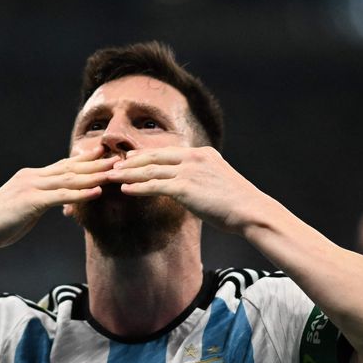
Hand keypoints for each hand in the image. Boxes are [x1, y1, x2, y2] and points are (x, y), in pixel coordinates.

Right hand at [0, 153, 117, 256]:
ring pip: (69, 179)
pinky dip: (81, 193)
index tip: (104, 154)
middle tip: (118, 157)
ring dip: (94, 175)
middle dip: (96, 163)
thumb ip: (42, 201)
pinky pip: (61, 196)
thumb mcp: (25, 209)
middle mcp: (32, 177)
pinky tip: (97, 191)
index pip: (63, 165)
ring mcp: (31, 187)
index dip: (85, 160)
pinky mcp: (31, 201)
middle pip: (70, 168)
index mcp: (31, 177)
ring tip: (115, 171)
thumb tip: (59, 204)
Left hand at [105, 146, 268, 234]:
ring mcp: (189, 171)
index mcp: (204, 154)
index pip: (168, 152)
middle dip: (131, 161)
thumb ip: (202, 179)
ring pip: (151, 170)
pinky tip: (125, 189)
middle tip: (113, 164)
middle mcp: (194, 157)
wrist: (251, 211)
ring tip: (111, 176)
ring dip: (128, 173)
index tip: (131, 159)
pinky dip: (137, 187)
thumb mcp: (220, 182)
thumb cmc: (238, 204)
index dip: (146, 155)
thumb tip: (189, 189)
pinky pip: (154, 185)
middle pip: (155, 156)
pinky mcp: (185, 187)